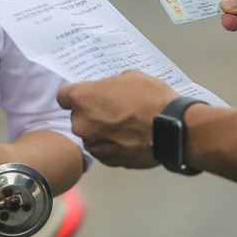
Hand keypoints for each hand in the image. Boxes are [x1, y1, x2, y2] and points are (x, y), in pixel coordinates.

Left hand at [57, 70, 175, 168]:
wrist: (172, 129)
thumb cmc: (151, 97)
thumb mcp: (130, 77)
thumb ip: (110, 85)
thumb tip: (109, 91)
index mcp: (82, 99)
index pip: (63, 96)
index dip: (76, 95)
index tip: (87, 95)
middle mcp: (81, 124)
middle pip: (78, 117)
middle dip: (92, 113)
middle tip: (113, 109)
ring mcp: (94, 145)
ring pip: (91, 135)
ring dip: (102, 131)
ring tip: (126, 126)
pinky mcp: (107, 160)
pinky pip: (104, 149)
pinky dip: (113, 145)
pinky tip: (131, 138)